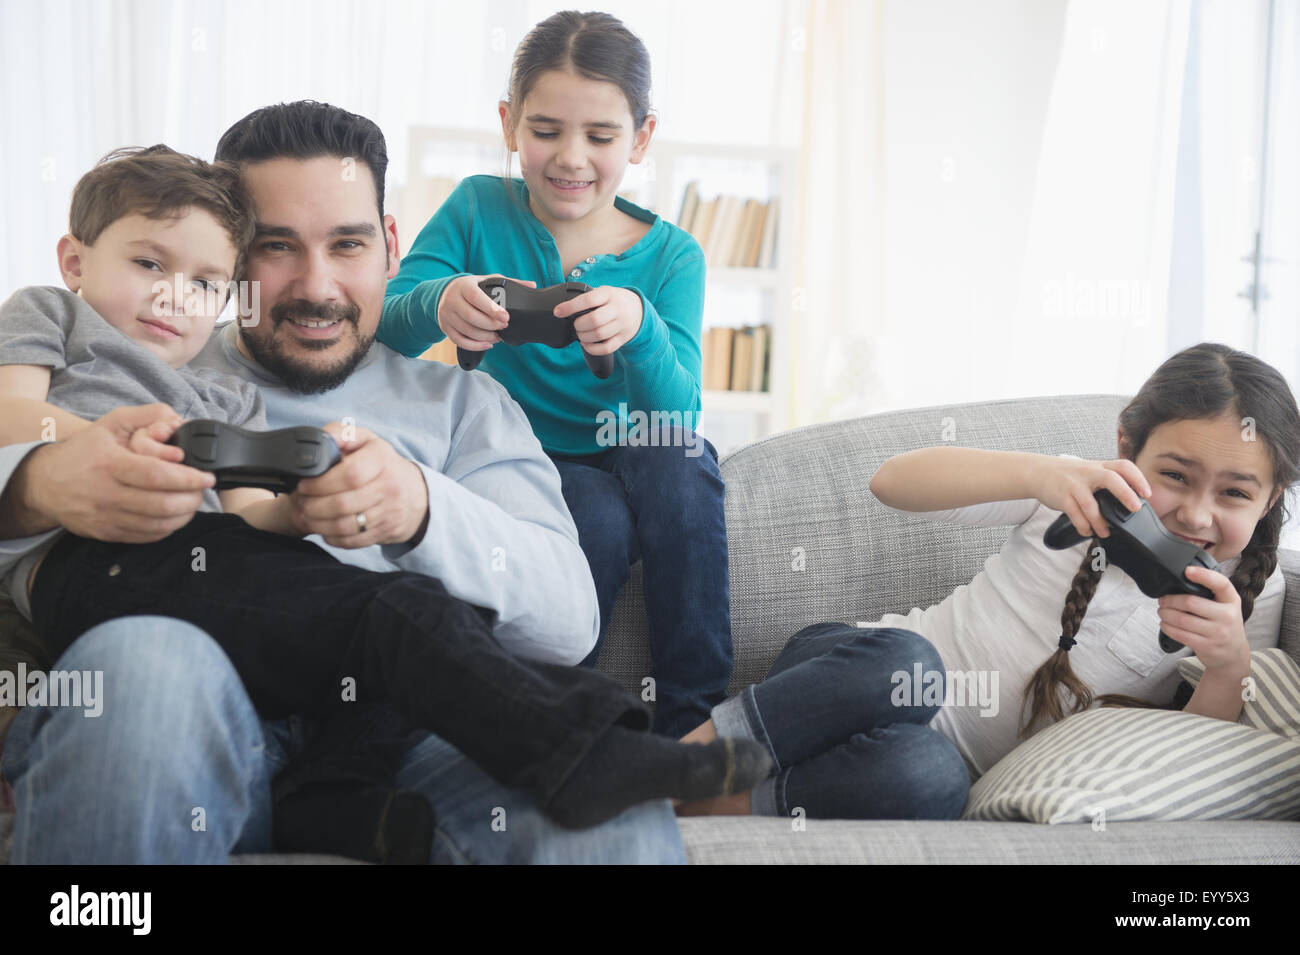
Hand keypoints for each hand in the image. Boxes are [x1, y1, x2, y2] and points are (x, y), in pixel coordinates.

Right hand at [15, 404, 212, 542]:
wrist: (44, 482)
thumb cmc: (85, 451)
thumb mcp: (111, 423)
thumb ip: (146, 415)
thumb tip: (178, 420)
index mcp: (109, 464)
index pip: (155, 475)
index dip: (187, 478)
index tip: (207, 476)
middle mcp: (105, 493)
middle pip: (161, 504)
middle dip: (191, 498)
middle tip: (202, 489)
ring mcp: (105, 517)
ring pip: (156, 525)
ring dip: (184, 515)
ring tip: (192, 501)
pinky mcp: (106, 533)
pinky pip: (146, 536)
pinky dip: (167, 527)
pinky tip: (175, 515)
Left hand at [283, 422, 428, 547]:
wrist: (416, 494)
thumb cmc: (382, 464)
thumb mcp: (367, 441)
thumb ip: (341, 434)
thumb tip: (321, 439)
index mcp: (382, 459)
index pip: (350, 474)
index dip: (322, 482)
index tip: (305, 485)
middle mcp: (389, 486)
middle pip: (343, 504)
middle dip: (313, 506)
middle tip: (301, 502)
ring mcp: (389, 512)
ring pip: (345, 526)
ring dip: (318, 524)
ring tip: (307, 516)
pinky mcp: (385, 531)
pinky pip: (352, 541)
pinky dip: (332, 538)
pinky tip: (324, 529)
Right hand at [437, 274, 535, 352]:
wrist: (445, 292)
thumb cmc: (471, 287)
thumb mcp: (486, 280)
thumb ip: (509, 283)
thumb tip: (532, 285)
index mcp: (463, 286)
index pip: (475, 297)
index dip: (491, 308)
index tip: (506, 317)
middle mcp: (452, 300)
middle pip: (471, 317)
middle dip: (491, 325)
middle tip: (504, 326)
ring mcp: (447, 315)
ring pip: (467, 331)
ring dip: (485, 337)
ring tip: (498, 336)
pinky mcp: (445, 327)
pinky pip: (460, 341)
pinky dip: (476, 345)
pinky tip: (488, 344)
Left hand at [554, 285, 642, 355]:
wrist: (638, 308)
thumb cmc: (613, 300)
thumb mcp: (603, 292)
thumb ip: (587, 297)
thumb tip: (562, 308)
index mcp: (609, 293)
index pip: (588, 300)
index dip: (570, 307)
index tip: (558, 312)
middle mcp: (617, 308)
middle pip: (594, 320)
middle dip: (578, 325)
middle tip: (575, 325)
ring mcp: (622, 324)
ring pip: (599, 335)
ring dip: (584, 337)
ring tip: (580, 334)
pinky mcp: (623, 338)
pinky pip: (606, 348)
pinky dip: (592, 348)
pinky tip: (586, 344)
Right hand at [1034, 456, 1151, 538]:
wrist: (1038, 472)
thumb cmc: (1068, 475)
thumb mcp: (1090, 471)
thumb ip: (1108, 481)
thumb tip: (1130, 501)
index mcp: (1099, 467)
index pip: (1123, 467)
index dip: (1138, 479)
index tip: (1146, 493)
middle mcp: (1088, 473)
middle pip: (1111, 479)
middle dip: (1125, 494)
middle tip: (1135, 509)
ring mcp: (1074, 485)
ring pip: (1091, 504)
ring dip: (1100, 521)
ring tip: (1105, 532)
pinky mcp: (1062, 497)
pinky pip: (1074, 514)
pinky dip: (1082, 526)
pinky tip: (1087, 531)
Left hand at [1157, 566, 1250, 677]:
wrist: (1233, 654)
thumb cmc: (1224, 625)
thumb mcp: (1226, 606)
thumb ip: (1211, 594)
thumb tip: (1181, 580)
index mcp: (1232, 600)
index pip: (1221, 584)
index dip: (1203, 575)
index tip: (1187, 570)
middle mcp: (1228, 616)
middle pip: (1191, 602)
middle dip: (1170, 600)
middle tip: (1162, 600)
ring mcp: (1218, 633)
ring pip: (1181, 619)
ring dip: (1165, 614)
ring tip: (1162, 611)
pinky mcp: (1207, 646)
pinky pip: (1180, 634)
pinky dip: (1167, 627)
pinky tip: (1165, 623)